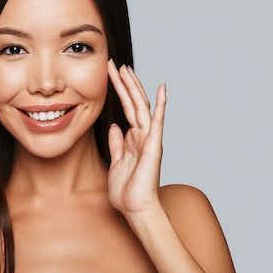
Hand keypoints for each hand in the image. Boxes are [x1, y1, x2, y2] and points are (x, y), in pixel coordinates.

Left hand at [106, 59, 166, 217]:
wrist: (135, 209)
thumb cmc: (126, 191)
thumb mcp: (115, 162)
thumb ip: (117, 144)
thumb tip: (114, 127)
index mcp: (133, 139)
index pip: (125, 108)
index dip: (119, 90)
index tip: (110, 74)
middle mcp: (142, 135)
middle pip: (132, 103)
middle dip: (123, 82)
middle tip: (115, 64)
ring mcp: (149, 139)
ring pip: (140, 107)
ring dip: (133, 87)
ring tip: (125, 69)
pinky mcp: (154, 146)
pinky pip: (156, 122)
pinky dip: (159, 105)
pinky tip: (162, 89)